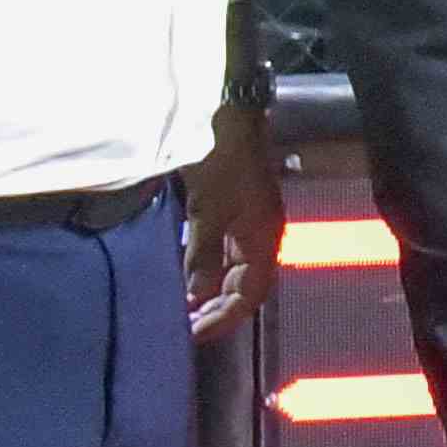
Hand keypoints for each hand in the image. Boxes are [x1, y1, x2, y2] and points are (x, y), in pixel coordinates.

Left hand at [185, 93, 279, 340]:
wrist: (228, 114)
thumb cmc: (221, 162)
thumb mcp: (207, 212)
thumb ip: (202, 256)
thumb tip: (195, 297)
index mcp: (263, 239)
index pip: (250, 294)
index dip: (224, 317)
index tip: (192, 333)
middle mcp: (262, 235)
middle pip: (245, 286)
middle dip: (216, 308)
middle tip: (182, 325)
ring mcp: (250, 221)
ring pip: (235, 270)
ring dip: (211, 290)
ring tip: (182, 306)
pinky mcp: (235, 209)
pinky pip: (225, 252)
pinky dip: (208, 268)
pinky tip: (187, 273)